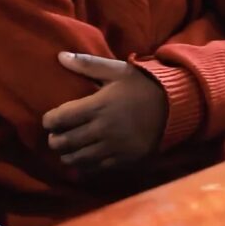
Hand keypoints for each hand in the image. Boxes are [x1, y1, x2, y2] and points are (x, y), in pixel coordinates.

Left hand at [43, 52, 167, 171]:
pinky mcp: (124, 160)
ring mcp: (114, 147)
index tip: (49, 120)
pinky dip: (84, 166)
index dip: (49, 121)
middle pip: (65, 142)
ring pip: (78, 159)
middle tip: (54, 137)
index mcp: (98, 105)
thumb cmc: (143, 85)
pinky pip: (96, 169)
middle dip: (54, 140)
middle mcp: (103, 129)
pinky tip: (83, 160)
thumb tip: (60, 56)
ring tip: (66, 150)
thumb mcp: (117, 70)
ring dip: (67, 155)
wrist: (176, 107)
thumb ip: (87, 64)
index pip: (61, 118)